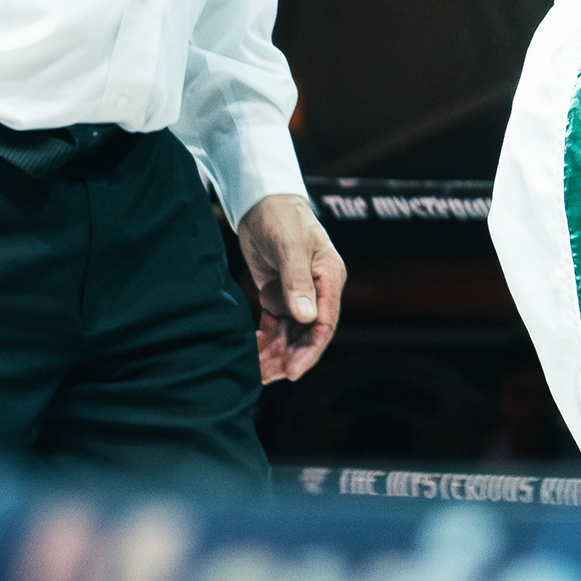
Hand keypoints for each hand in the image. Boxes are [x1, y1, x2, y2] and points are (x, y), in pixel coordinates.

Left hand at [239, 193, 346, 383]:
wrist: (261, 202)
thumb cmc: (282, 217)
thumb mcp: (290, 247)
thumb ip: (297, 281)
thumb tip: (306, 317)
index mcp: (329, 278)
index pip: (325, 323)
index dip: (310, 351)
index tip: (292, 372)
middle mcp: (317, 291)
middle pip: (307, 334)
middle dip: (289, 358)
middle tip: (268, 379)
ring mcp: (297, 294)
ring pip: (290, 335)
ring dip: (276, 355)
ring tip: (256, 373)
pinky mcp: (278, 295)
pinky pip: (274, 326)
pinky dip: (264, 342)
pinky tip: (251, 355)